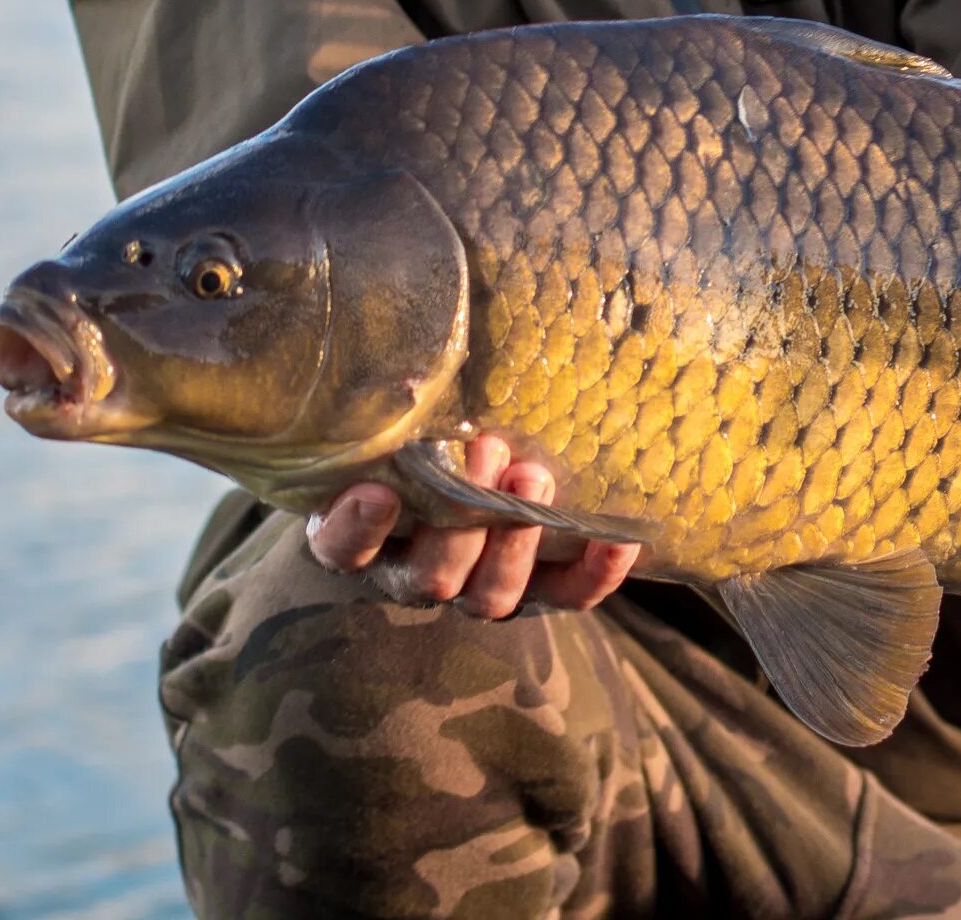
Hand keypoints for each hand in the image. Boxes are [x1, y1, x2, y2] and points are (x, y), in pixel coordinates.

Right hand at [305, 434, 640, 618]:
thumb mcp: (403, 426)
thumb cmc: (427, 439)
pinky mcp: (540, 590)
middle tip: (487, 452)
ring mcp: (481, 587)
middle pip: (432, 578)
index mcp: (369, 538)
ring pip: (493, 596)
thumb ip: (400, 409)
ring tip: (532, 478)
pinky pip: (568, 596)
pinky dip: (595, 573)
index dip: (356, 530)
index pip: (342, 550)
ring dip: (517, 542)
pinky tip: (618, 539)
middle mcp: (420, 575)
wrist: (475, 469)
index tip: (376, 491)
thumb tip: (413, 364)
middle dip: (461, 524)